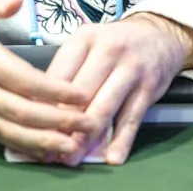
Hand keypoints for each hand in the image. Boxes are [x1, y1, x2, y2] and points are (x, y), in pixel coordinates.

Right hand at [0, 0, 98, 159]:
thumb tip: (16, 1)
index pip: (20, 78)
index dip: (52, 90)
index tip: (81, 95)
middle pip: (18, 110)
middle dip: (55, 121)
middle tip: (88, 124)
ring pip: (8, 129)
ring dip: (41, 141)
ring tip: (72, 147)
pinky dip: (22, 145)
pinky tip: (45, 151)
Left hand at [45, 13, 192, 165]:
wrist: (159, 35)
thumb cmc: (115, 44)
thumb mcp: (88, 45)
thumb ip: (68, 71)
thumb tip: (42, 108)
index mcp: (85, 38)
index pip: (60, 73)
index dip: (45, 102)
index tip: (34, 125)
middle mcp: (108, 50)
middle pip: (81, 92)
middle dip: (63, 123)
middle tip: (49, 146)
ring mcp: (131, 69)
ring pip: (105, 107)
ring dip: (87, 137)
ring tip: (72, 157)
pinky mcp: (149, 87)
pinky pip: (132, 118)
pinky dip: (122, 140)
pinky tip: (112, 157)